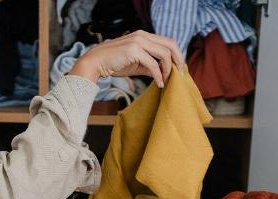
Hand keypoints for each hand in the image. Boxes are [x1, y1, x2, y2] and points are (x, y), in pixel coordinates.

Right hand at [69, 30, 184, 87]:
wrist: (96, 62)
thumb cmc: (114, 63)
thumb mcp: (136, 64)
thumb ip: (150, 66)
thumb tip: (163, 73)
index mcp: (144, 36)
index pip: (168, 42)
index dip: (177, 55)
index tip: (179, 69)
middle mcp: (143, 35)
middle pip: (171, 44)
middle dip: (179, 60)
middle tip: (181, 75)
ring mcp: (139, 41)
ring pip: (164, 54)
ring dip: (168, 69)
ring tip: (166, 80)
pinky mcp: (134, 50)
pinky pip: (153, 64)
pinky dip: (158, 75)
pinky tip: (159, 84)